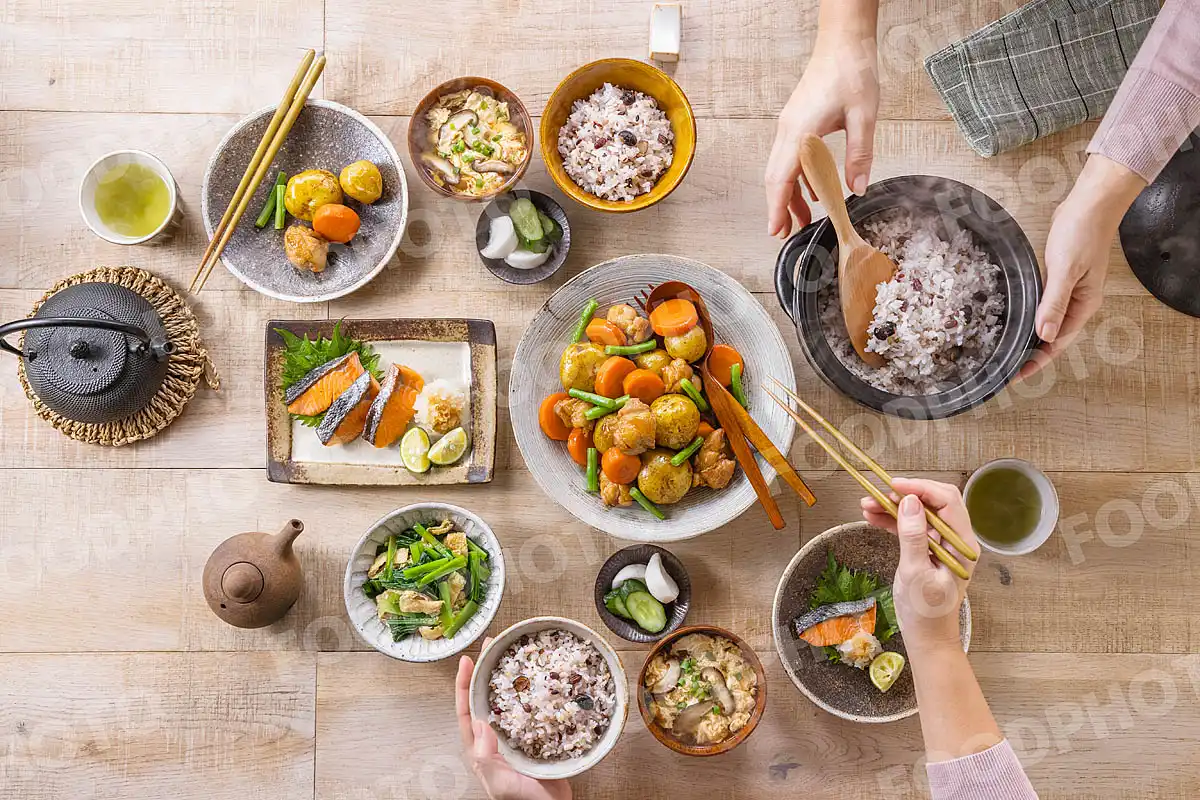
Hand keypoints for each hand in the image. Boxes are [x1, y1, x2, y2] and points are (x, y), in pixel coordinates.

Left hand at [456, 648, 572, 799]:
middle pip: (486, 698)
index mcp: (481, 749)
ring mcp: (515, 737)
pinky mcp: (535, 738)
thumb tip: (479, 725)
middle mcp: (496, 739)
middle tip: (491, 645)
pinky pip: (530, 709)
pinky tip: (540, 678)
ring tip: (512, 654)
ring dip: (508, 677)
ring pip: (507, 700)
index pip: (467, 710)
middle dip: (486, 671)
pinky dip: (532, 691)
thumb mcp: (500, 784)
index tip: (466, 661)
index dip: (464, 685)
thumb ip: (486, 759)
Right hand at [765, 29, 878, 237]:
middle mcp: (788, 130)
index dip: (777, 208)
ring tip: (801, 219)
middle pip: (775, 178)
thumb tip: (857, 188)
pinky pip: (789, 158)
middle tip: (786, 234)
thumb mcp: (864, 116)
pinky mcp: (796, 122)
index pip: (781, 179)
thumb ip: (860, 155)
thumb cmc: (851, 71)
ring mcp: (789, 126)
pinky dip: (797, 179)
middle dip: (779, 208)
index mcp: (800, 131)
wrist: (843, 42)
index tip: (776, 230)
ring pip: (780, 169)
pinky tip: (812, 190)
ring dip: (788, 196)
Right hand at [860, 478, 978, 652]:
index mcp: (961, 544)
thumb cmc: (925, 612)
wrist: (928, 639)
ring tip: (867, 506)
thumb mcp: (915, 573)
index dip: (920, 488)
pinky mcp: (929, 551)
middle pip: (933, 503)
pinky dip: (894, 521)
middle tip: (876, 495)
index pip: (947, 501)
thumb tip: (910, 502)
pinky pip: (912, 528)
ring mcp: (943, 545)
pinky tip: (873, 518)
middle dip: (905, 495)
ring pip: (920, 513)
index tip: (893, 485)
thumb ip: (914, 536)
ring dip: (895, 507)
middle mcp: (956, 540)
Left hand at [1019, 155, 1145, 378]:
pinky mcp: (1059, 278)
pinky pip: (1044, 304)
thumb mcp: (1065, 271)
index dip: (1038, 360)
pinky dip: (1031, 314)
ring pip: (1047, 321)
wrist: (1089, 205)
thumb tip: (1044, 335)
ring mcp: (1069, 290)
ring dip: (1030, 336)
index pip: (1058, 342)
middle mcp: (1078, 302)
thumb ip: (1054, 303)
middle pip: (1052, 336)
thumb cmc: (1081, 234)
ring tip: (1008, 351)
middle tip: (1007, 368)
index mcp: (1084, 305)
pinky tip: (1016, 320)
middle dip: (1032, 353)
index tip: (1017, 374)